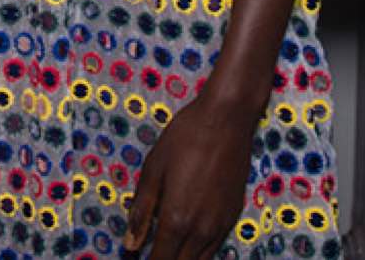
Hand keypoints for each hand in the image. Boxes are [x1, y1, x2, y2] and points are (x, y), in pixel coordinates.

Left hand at [125, 84, 256, 259]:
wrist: (227, 118)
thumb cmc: (185, 137)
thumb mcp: (153, 170)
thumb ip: (141, 211)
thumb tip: (130, 245)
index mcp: (177, 219)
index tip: (136, 258)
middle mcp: (201, 229)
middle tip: (150, 252)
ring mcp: (221, 224)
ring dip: (181, 258)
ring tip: (166, 247)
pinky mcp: (233, 215)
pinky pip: (214, 247)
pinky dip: (198, 251)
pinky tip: (187, 240)